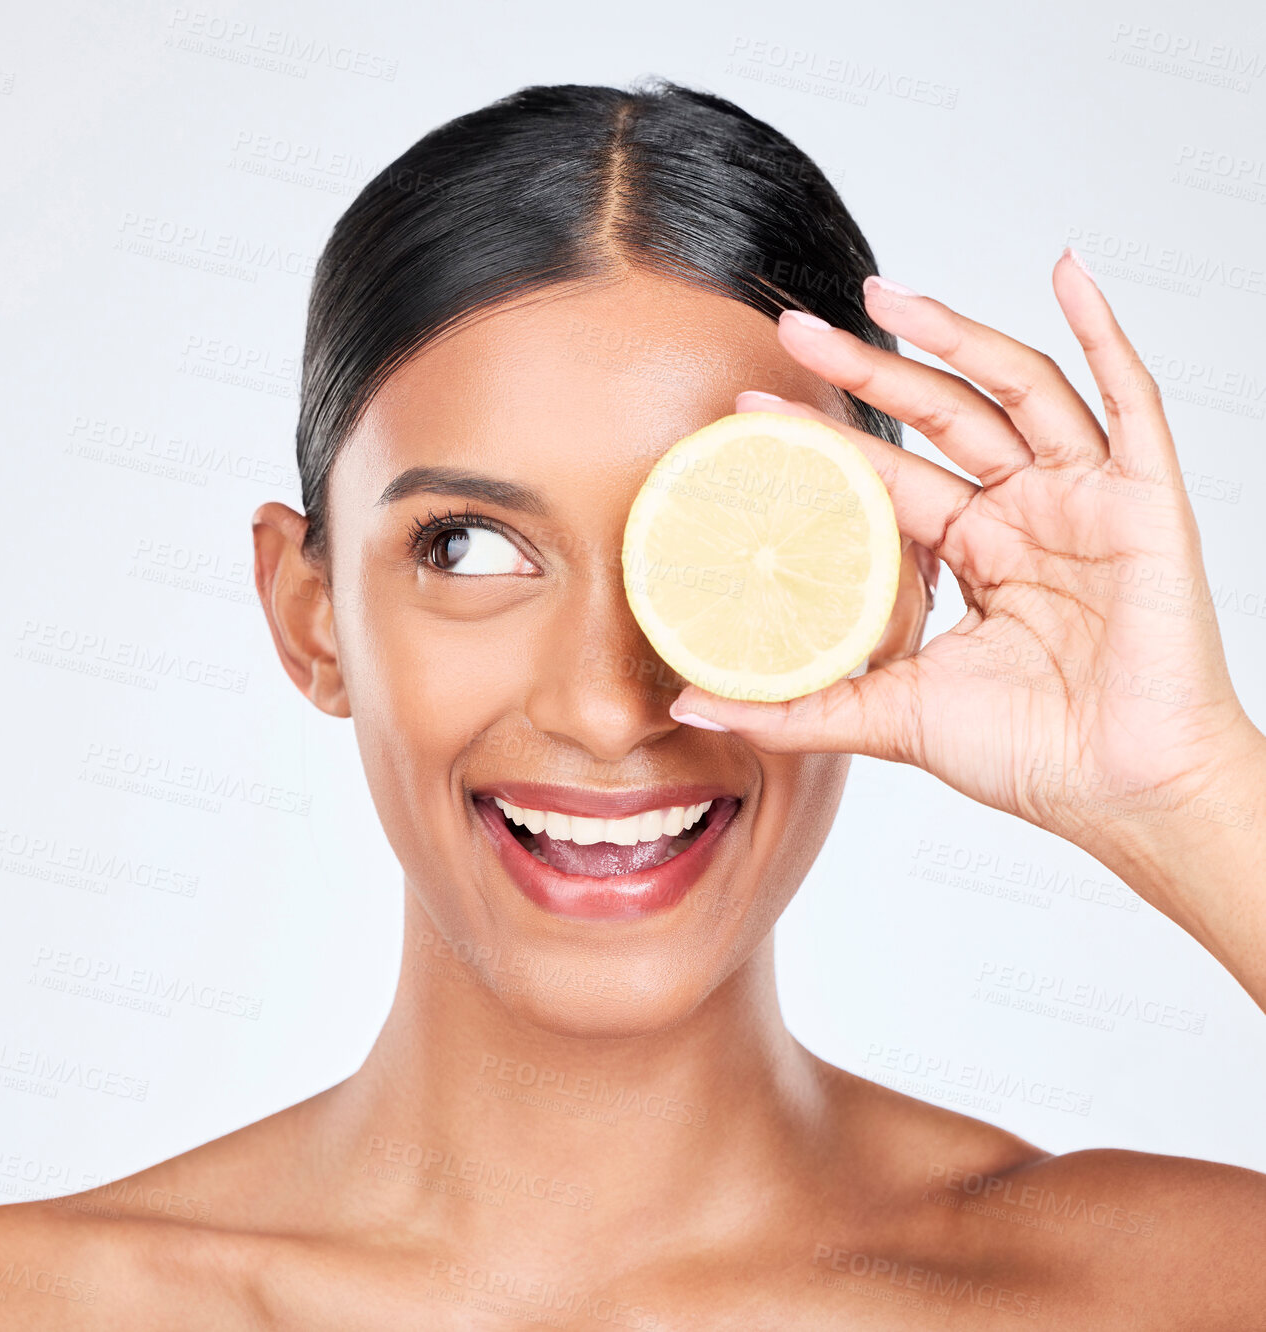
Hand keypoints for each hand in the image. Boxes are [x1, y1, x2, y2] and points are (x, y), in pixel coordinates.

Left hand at [669, 250, 1263, 874]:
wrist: (1122, 794)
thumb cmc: (1031, 755)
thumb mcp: (891, 718)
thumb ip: (795, 707)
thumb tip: (690, 702)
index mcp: (972, 554)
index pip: (886, 475)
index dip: (824, 439)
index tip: (753, 410)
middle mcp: (1023, 513)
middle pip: (939, 415)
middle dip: (866, 369)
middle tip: (794, 329)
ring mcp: (1083, 499)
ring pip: (1014, 389)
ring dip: (952, 335)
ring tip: (881, 297)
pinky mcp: (1144, 499)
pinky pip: (1128, 397)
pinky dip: (1102, 329)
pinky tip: (1064, 273)